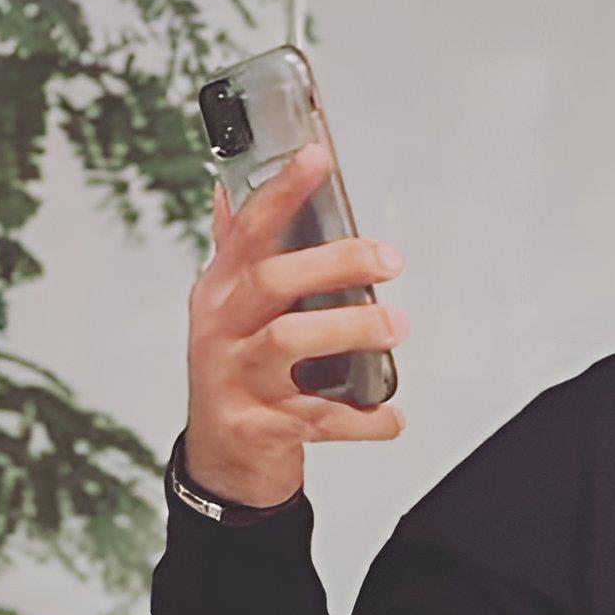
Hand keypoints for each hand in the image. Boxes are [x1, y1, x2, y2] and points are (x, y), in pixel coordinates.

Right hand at [182, 143, 409, 510]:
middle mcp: (219, 329)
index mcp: (219, 291)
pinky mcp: (254, 426)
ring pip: (288, 342)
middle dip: (335, 263)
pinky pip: (315, 417)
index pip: (248, 229)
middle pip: (271, 281)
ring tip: (395, 326)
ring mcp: (233, 378)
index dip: (283, 191)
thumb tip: (226, 188)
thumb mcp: (229, 309)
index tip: (318, 156)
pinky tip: (392, 416)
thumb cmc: (239, 370)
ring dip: (351, 329)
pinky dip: (362, 418)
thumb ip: (235, 251)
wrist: (223, 458)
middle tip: (389, 261)